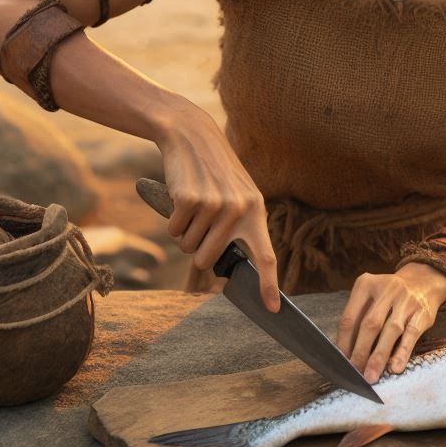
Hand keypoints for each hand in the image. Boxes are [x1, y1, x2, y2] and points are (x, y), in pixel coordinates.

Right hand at [155, 103, 279, 311]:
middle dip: (197, 252)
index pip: (266, 255)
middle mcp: (239, 210)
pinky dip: (173, 221)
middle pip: (208, 259)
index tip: (273, 309)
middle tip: (199, 226)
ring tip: (194, 205)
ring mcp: (214, 205)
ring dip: (185, 232)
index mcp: (256, 211)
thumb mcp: (239, 195)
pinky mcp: (189, 200)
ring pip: (188, 247)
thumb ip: (240, 227)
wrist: (193, 137)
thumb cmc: (216, 173)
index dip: (270, 284)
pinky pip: (174, 231)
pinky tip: (182, 197)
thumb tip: (228, 268)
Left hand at [336, 262, 445, 382]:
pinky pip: (411, 334)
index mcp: (365, 284)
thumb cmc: (388, 297)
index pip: (350, 317)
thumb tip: (346, 353)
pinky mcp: (422, 312)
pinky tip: (395, 367)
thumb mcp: (370, 297)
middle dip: (360, 352)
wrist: (422, 281)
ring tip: (371, 376)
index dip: (344, 342)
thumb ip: (358, 319)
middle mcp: (386, 289)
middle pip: (370, 324)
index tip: (342, 362)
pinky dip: (402, 352)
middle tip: (355, 373)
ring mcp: (406, 300)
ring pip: (391, 330)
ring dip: (379, 356)